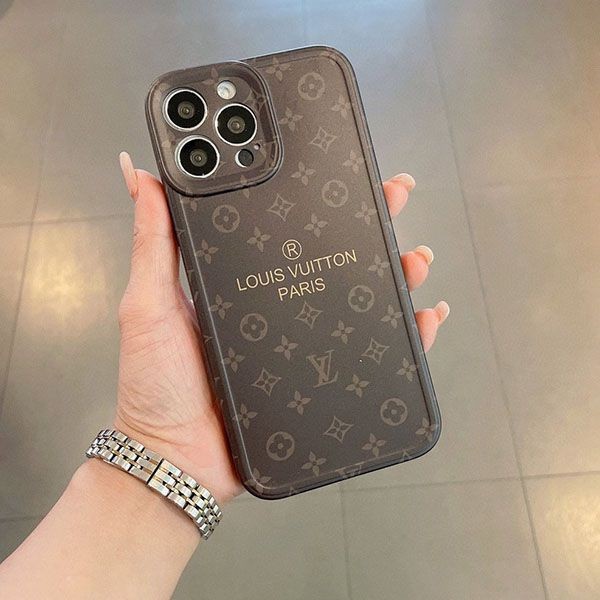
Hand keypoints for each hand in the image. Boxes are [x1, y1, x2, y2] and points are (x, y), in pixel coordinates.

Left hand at [115, 153, 449, 504]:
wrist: (178, 459)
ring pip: (364, 297)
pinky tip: (425, 315)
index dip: (318, 197)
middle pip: (336, 254)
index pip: (289, 228)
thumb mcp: (149, 304)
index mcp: (244, 279)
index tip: (342, 169)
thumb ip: (151, 242)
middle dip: (373, 221)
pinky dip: (409, 334)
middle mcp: (281, 303)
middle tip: (395, 196)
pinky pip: (375, 352)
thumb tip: (141, 173)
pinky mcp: (323, 377)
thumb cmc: (156, 385)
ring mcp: (305, 340)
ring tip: (415, 257)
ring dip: (399, 272)